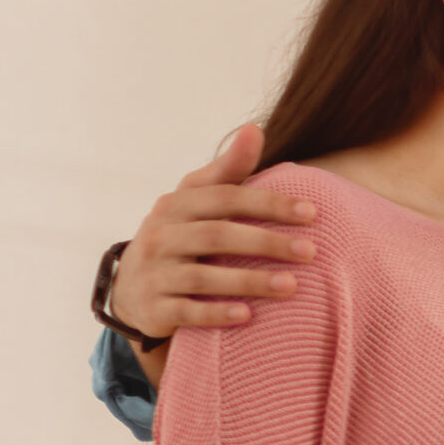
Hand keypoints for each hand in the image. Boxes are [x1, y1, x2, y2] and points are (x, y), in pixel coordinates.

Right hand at [111, 124, 313, 374]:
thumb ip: (228, 170)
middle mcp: (161, 235)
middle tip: (311, 251)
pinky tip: (249, 316)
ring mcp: (155, 273)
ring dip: (250, 281)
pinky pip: (187, 312)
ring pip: (203, 277)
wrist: (131, 288)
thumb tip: (255, 128)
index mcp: (176, 205)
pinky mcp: (154, 308)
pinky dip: (216, 313)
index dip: (268, 203)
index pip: (225, 197)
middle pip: (217, 236)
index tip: (312, 212)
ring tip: (292, 285)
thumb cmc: (180, 235)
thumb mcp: (196, 200)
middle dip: (267, 242)